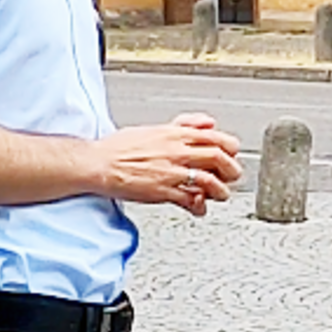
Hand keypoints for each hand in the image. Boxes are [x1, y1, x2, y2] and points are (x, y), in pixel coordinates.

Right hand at [93, 122, 243, 216]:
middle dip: (232, 169)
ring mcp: (171, 172)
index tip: (233, 154)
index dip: (230, 147)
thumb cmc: (120, 147)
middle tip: (233, 176)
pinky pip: (189, 200)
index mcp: (176, 135)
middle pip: (219, 158)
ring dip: (221, 190)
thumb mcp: (156, 128)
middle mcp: (177, 152)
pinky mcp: (162, 192)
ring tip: (221, 195)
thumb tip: (209, 122)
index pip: (216, 137)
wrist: (98, 163)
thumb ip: (185, 125)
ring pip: (209, 181)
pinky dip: (199, 206)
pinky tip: (199, 208)